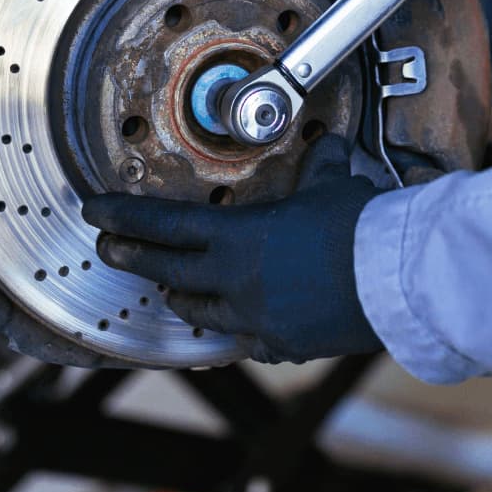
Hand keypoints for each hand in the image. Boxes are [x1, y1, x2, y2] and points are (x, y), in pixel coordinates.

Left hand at [80, 136, 384, 363]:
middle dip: (132, 258)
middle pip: (165, 271)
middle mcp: (234, 282)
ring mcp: (255, 319)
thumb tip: (328, 146)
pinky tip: (242, 323)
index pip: (163, 225)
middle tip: (107, 249)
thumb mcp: (332, 186)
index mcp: (237, 238)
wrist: (396, 280)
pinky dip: (239, 328)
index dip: (123, 217)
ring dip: (183, 297)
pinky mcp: (282, 345)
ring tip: (174, 289)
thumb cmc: (362, 227)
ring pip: (200, 313)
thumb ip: (319, 168)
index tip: (95, 212)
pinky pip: (247, 339)